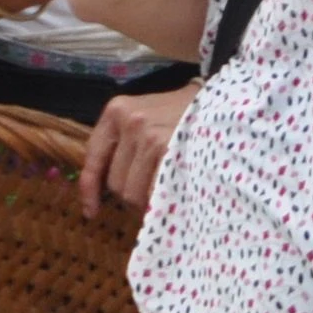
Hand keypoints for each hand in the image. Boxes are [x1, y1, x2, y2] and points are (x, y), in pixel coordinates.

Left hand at [79, 84, 192, 215]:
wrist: (222, 101)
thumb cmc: (184, 113)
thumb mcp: (147, 116)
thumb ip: (125, 144)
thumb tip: (105, 191)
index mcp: (117, 111)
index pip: (93, 156)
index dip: (90, 189)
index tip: (92, 211)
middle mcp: (129, 121)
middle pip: (115, 182)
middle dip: (132, 194)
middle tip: (154, 190)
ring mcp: (148, 135)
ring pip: (133, 192)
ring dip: (149, 200)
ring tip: (168, 188)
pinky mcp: (167, 149)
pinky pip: (153, 192)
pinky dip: (162, 199)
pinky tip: (175, 192)